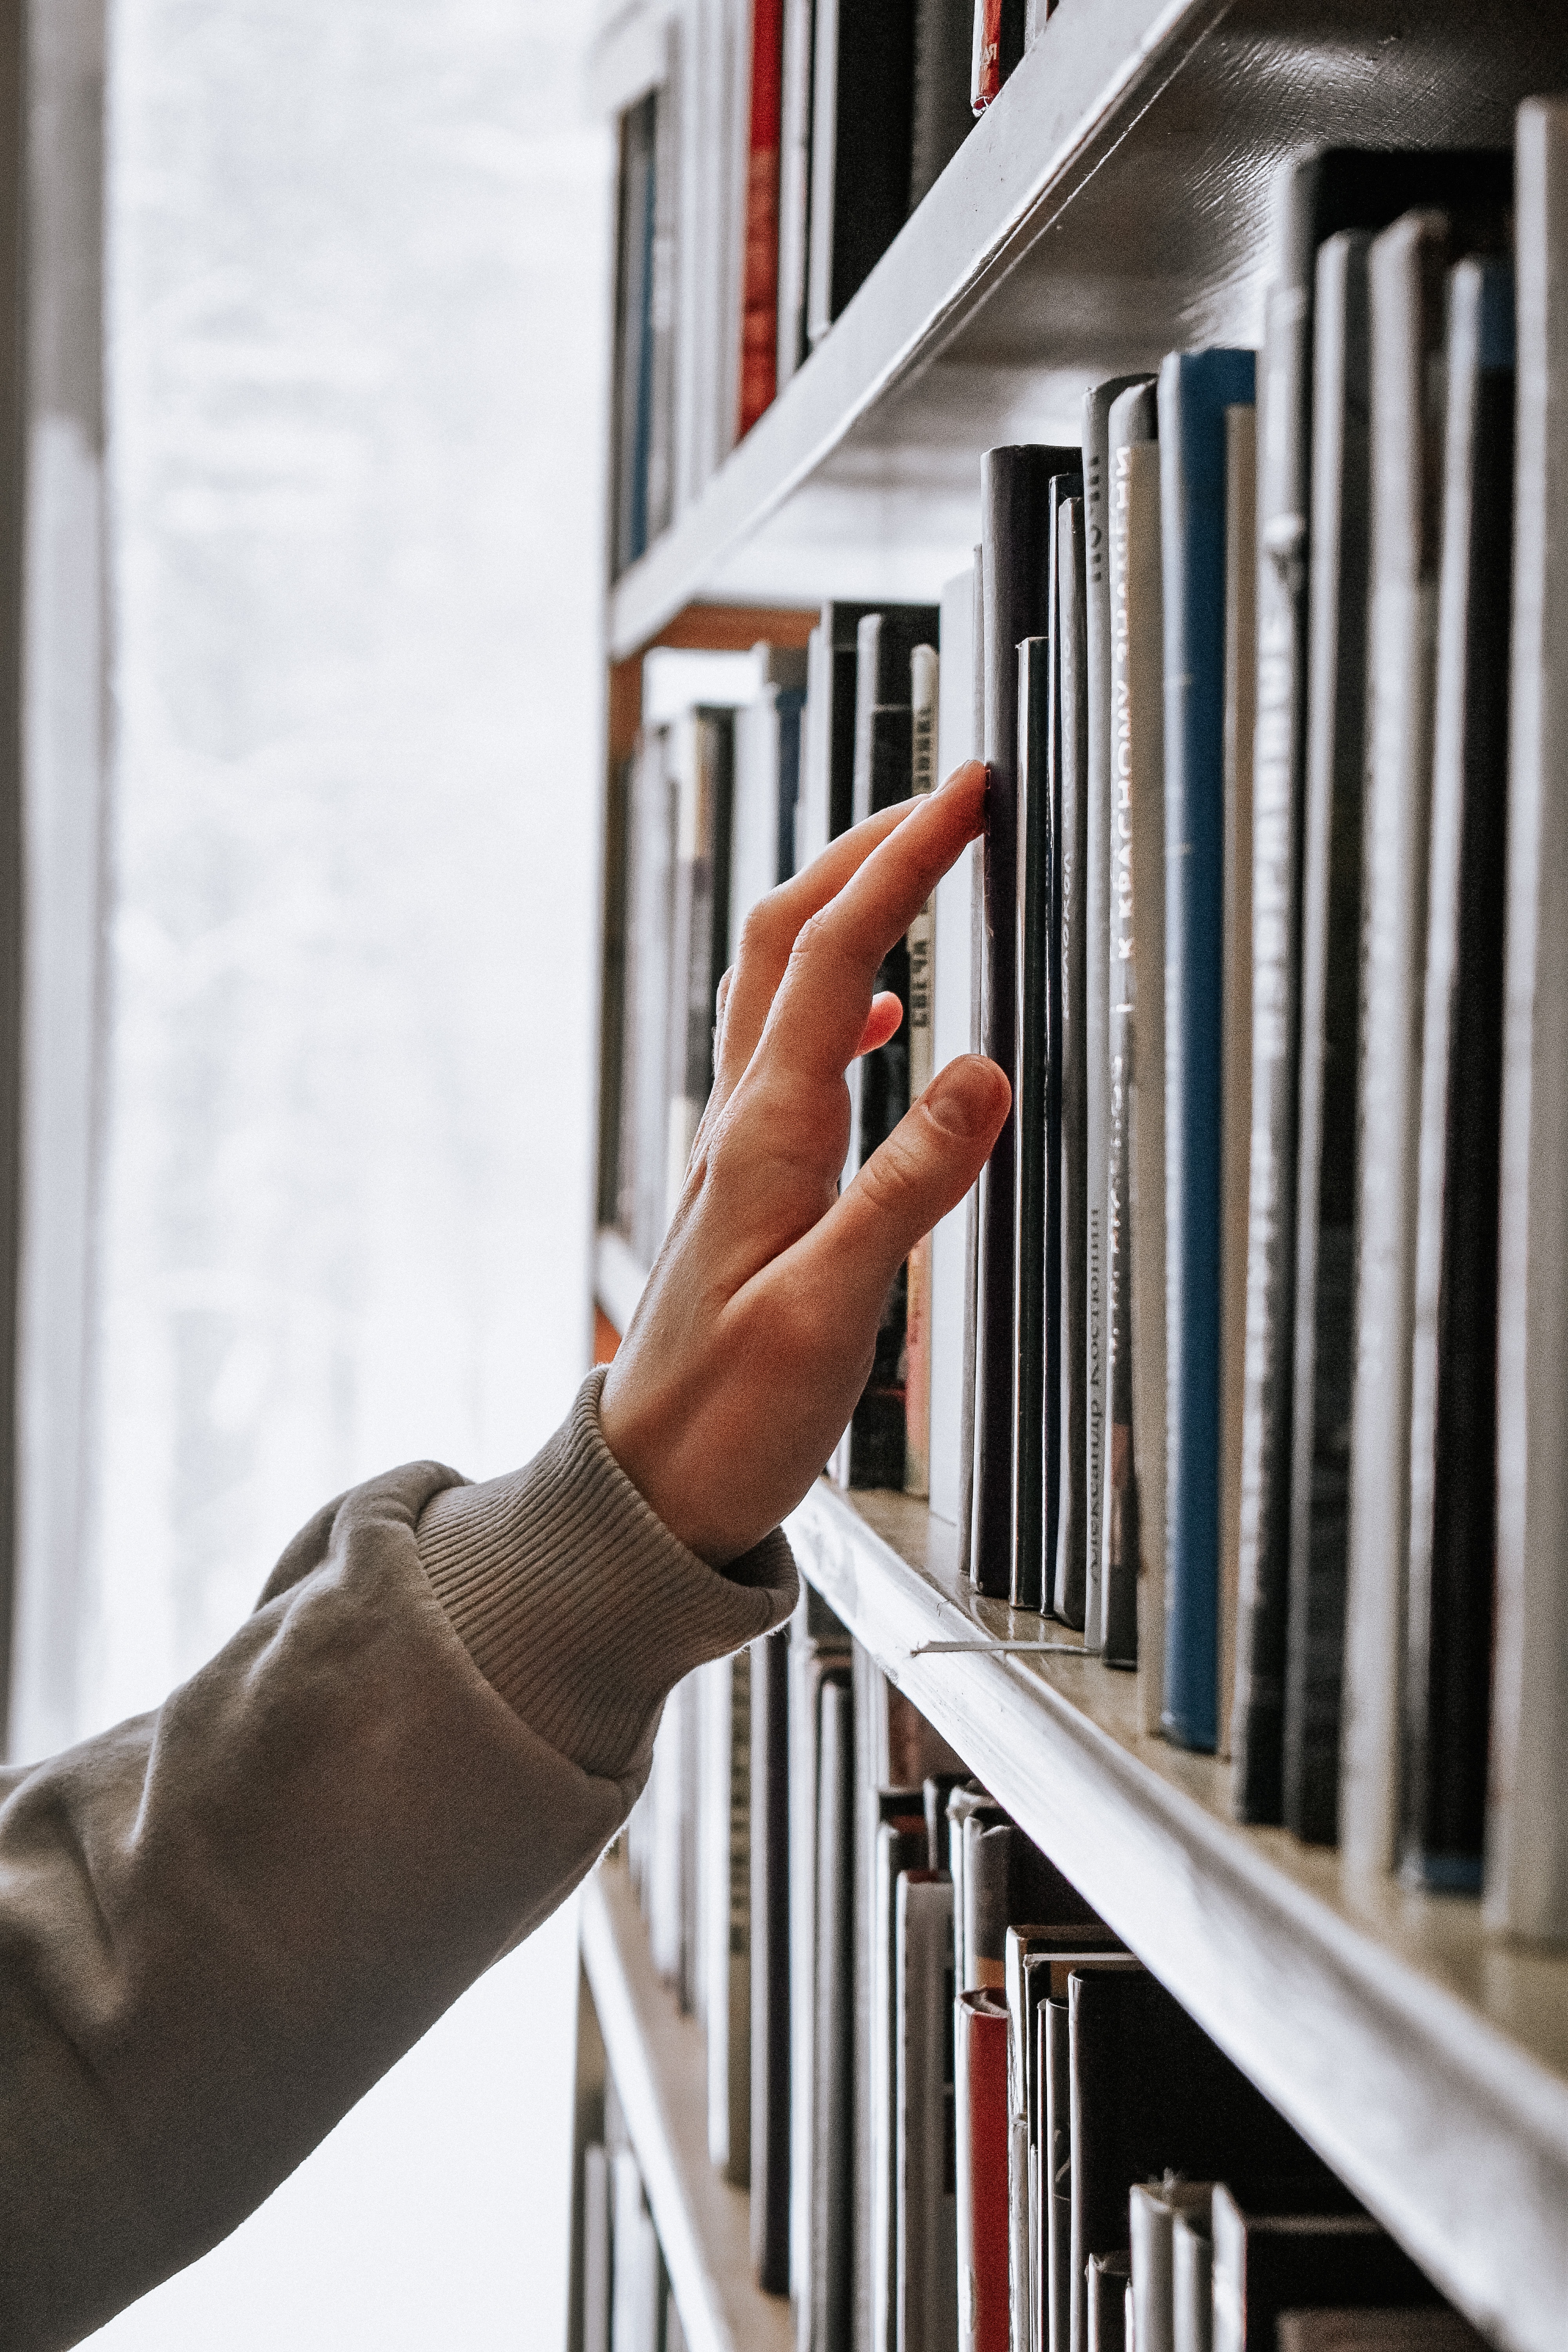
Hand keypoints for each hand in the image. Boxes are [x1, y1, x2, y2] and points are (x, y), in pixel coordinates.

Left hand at [599, 760, 1010, 1565]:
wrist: (651, 1489)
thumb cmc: (730, 1418)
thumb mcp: (830, 1312)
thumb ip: (907, 1191)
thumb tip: (981, 1072)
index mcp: (766, 1136)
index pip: (837, 954)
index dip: (900, 860)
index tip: (964, 794)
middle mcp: (743, 1122)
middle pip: (790, 937)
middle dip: (866, 849)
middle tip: (946, 799)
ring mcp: (740, 1148)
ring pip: (778, 984)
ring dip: (843, 909)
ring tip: (912, 869)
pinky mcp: (749, 1183)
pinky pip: (787, 1053)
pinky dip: (838, 1002)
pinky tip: (882, 1020)